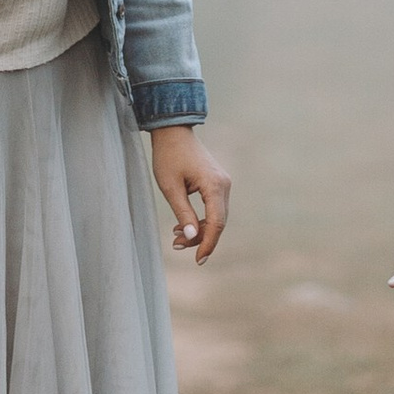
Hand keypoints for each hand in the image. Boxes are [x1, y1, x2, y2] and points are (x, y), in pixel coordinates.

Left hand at [150, 123, 231, 268]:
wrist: (173, 132)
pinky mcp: (218, 183)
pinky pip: (214, 208)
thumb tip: (192, 238)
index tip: (198, 260)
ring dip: (199, 230)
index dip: (208, 244)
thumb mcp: (171, 188)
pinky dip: (201, 219)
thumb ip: (183, 213)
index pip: (216, 224)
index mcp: (214, 186)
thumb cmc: (168, 157)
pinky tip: (184, 225)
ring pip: (216, 217)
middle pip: (218, 222)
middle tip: (175, 245)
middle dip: (199, 238)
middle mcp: (224, 185)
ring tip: (176, 236)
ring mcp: (223, 183)